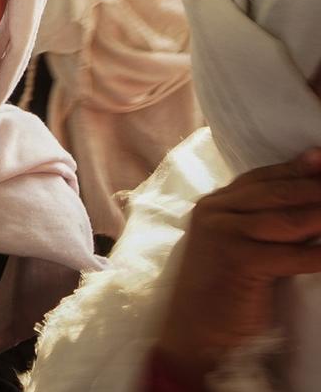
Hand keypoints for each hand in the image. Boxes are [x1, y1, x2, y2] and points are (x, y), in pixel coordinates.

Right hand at [154, 150, 320, 381]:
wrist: (196, 334)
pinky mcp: (237, 261)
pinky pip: (292, 254)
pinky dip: (320, 255)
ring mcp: (222, 234)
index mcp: (214, 205)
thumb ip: (264, 222)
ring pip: (288, 219)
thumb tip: (311, 204)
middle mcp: (214, 212)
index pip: (265, 176)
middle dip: (319, 188)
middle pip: (279, 192)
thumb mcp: (239, 247)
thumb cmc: (224, 293)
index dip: (301, 169)